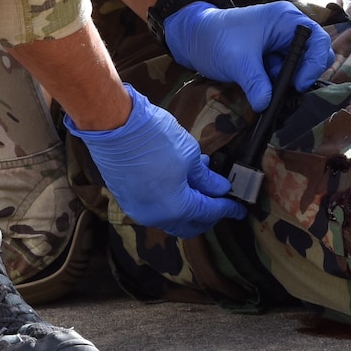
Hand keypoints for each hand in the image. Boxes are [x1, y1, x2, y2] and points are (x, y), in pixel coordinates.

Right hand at [65, 85, 246, 237]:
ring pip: (171, 218)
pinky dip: (170, 201)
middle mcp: (156, 217)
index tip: (238, 207)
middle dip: (207, 214)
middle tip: (220, 201)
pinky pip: (155, 208)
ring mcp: (138, 210)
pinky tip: (177, 181)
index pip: (208, 212)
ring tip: (198, 183)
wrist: (113, 125)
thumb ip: (206, 178)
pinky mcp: (127, 199)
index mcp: (176, 208)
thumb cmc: (153, 136)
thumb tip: (219, 188)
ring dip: (187, 206)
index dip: (226, 208)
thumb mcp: (189, 154)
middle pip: (189, 225)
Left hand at [162, 1, 333, 110]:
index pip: (317, 40)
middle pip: (313, 56)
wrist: (193, 39)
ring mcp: (280, 46)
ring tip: (268, 92)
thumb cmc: (216, 38)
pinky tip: (264, 93)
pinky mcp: (272, 60)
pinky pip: (285, 76)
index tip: (299, 84)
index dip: (314, 63)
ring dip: (287, 84)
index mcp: (285, 19)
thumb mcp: (237, 61)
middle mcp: (288, 31)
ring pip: (299, 70)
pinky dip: (278, 87)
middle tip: (287, 91)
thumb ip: (255, 82)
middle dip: (302, 76)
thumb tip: (266, 105)